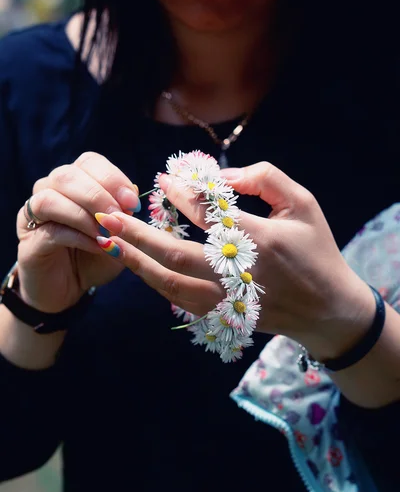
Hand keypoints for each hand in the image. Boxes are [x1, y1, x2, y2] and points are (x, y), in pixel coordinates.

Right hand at [16, 152, 140, 312]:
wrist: (71, 290)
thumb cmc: (96, 256)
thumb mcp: (119, 235)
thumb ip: (126, 215)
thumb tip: (133, 195)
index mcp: (74, 182)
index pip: (89, 162)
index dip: (112, 178)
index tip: (132, 200)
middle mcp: (49, 191)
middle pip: (67, 175)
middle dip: (98, 194)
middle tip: (118, 216)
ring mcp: (34, 216)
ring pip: (51, 198)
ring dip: (84, 214)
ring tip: (106, 233)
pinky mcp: (28, 243)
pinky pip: (50, 230)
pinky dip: (78, 237)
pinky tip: (98, 246)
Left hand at [95, 161, 374, 359]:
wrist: (326, 309)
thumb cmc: (315, 250)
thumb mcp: (304, 203)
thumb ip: (265, 178)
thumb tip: (222, 175)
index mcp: (259, 238)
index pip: (207, 213)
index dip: (180, 193)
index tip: (162, 179)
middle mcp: (237, 271)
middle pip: (175, 253)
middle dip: (137, 234)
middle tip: (108, 216)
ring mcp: (227, 298)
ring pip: (170, 282)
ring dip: (137, 261)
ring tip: (111, 242)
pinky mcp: (222, 315)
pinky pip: (178, 300)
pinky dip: (155, 282)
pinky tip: (138, 266)